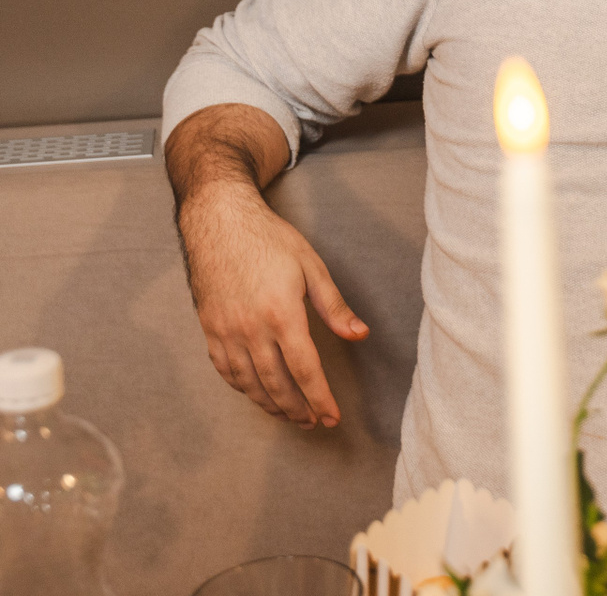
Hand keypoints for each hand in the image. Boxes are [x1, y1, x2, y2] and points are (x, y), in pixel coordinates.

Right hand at [178, 177, 367, 428]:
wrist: (219, 222)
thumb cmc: (270, 240)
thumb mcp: (312, 267)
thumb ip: (335, 307)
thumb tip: (359, 335)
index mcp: (282, 314)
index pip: (305, 370)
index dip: (320, 398)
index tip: (332, 417)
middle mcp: (250, 329)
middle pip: (276, 384)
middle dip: (298, 409)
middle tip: (315, 423)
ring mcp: (226, 331)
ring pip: (249, 382)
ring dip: (271, 404)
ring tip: (291, 415)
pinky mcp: (209, 328)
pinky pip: (225, 370)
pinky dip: (243, 387)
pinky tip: (257, 392)